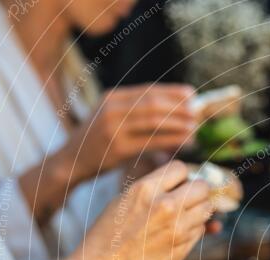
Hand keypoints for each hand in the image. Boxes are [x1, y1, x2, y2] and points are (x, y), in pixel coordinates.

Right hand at [66, 84, 197, 181]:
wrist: (72, 161)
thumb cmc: (100, 141)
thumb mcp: (112, 118)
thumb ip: (137, 112)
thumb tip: (175, 110)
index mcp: (113, 97)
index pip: (148, 89)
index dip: (173, 91)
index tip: (192, 94)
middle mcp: (112, 108)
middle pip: (153, 103)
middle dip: (178, 107)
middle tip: (197, 112)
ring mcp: (113, 127)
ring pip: (154, 121)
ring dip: (178, 123)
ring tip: (195, 127)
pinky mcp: (118, 147)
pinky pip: (151, 141)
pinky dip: (171, 140)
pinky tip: (185, 142)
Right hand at [73, 161, 212, 259]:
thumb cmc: (106, 238)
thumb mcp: (122, 202)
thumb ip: (151, 189)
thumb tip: (181, 182)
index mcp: (144, 189)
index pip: (181, 168)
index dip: (181, 177)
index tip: (178, 185)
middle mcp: (164, 206)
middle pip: (202, 187)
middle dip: (197, 193)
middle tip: (187, 201)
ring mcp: (176, 229)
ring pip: (206, 210)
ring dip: (198, 213)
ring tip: (180, 219)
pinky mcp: (182, 248)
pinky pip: (200, 231)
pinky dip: (194, 231)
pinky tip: (176, 236)